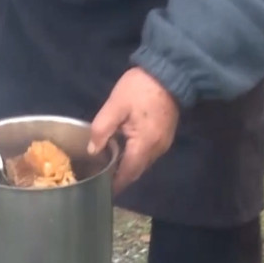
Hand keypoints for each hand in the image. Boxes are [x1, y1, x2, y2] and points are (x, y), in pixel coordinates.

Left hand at [88, 67, 179, 193]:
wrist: (169, 72)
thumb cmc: (139, 89)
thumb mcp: (115, 106)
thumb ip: (102, 130)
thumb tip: (94, 151)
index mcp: (144, 144)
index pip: (128, 173)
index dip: (115, 184)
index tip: (100, 190)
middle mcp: (157, 149)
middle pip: (136, 171)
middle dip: (120, 178)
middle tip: (100, 179)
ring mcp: (163, 142)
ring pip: (143, 163)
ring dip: (128, 167)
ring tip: (108, 168)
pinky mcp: (165, 135)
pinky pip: (148, 153)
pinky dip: (135, 157)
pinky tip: (122, 152)